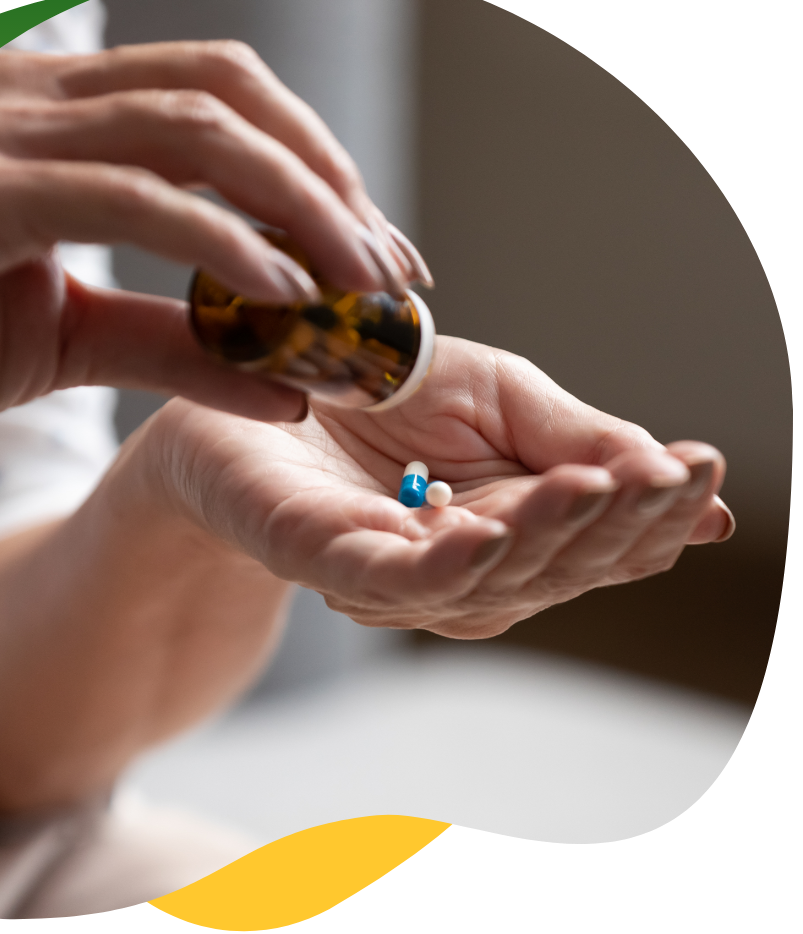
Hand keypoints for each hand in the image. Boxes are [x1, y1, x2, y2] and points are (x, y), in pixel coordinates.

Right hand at [0, 41, 425, 492]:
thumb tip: (287, 377)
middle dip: (330, 183)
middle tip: (393, 270)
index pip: (224, 103)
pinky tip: (282, 298)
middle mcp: (34, 100)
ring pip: (193, 133)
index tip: (378, 253)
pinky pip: (126, 197)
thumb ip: (174, 343)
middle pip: (231, 99)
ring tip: (359, 288)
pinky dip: (217, 242)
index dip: (318, 167)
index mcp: (60, 117)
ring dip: (297, 208)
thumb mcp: (68, 341)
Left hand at [148, 335, 734, 637]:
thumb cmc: (374, 387)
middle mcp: (460, 566)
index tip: (705, 471)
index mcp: (509, 526)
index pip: (596, 538)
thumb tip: (690, 487)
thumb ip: (579, 437)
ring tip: (601, 488)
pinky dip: (448, 563)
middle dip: (615, 524)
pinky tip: (490, 532)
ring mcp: (392, 573)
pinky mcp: (325, 560)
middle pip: (554, 567)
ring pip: (488, 579)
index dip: (651, 513)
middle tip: (671, 478)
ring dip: (547, 535)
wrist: (251, 378)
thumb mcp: (498, 396)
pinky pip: (395, 578)